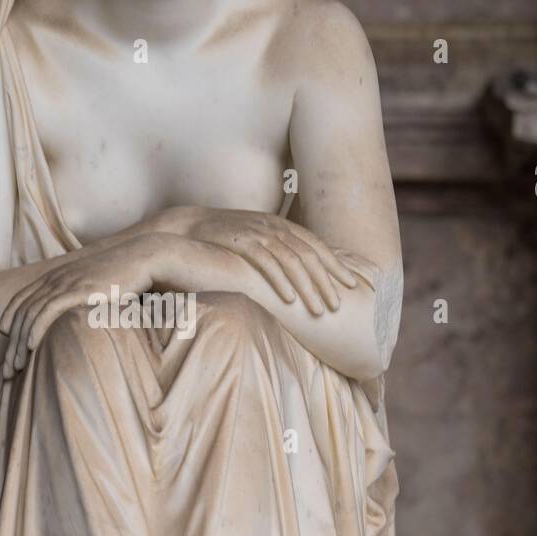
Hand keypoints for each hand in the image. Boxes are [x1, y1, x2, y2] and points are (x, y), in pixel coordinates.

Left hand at [0, 235, 158, 376]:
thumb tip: (74, 316)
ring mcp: (65, 282)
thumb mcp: (92, 286)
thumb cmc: (121, 276)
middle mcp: (54, 278)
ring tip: (15, 367)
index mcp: (55, 276)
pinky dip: (36, 328)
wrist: (141, 259)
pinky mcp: (77, 289)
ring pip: (30, 314)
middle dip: (11, 344)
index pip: (21, 300)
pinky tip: (30, 347)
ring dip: (19, 343)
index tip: (6, 345)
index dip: (9, 321)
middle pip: (21, 312)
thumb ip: (78, 297)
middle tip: (5, 370)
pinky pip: (48, 310)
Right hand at [183, 208, 357, 315]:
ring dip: (309, 287)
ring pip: (293, 261)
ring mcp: (257, 234)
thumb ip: (276, 252)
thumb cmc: (222, 242)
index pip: (316, 246)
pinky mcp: (240, 243)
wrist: (186, 229)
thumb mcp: (254, 241)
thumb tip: (299, 275)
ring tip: (319, 310)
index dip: (335, 265)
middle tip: (338, 306)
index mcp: (280, 225)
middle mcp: (273, 227)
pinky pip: (267, 264)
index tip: (350, 285)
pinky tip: (290, 300)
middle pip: (309, 255)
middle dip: (326, 282)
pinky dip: (281, 282)